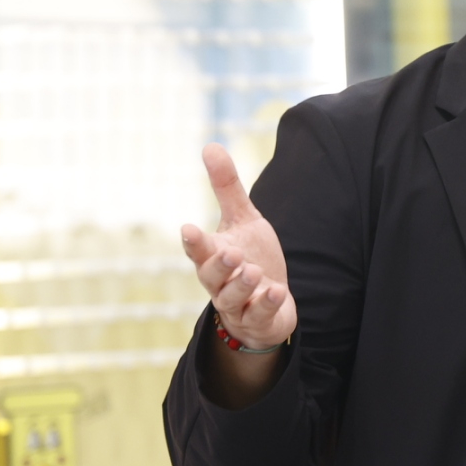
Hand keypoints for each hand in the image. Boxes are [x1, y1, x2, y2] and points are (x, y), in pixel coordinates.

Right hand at [179, 144, 295, 352]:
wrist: (269, 302)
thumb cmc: (251, 256)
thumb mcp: (243, 219)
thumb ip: (227, 188)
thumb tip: (210, 146)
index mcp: (213, 256)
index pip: (199, 250)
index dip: (194, 242)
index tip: (189, 229)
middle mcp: (220, 282)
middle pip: (211, 276)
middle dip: (219, 265)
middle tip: (231, 252)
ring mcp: (238, 304)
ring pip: (232, 298)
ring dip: (242, 285)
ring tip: (253, 271)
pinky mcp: (258, 320)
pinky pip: (259, 315)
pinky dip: (266, 304)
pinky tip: (277, 291)